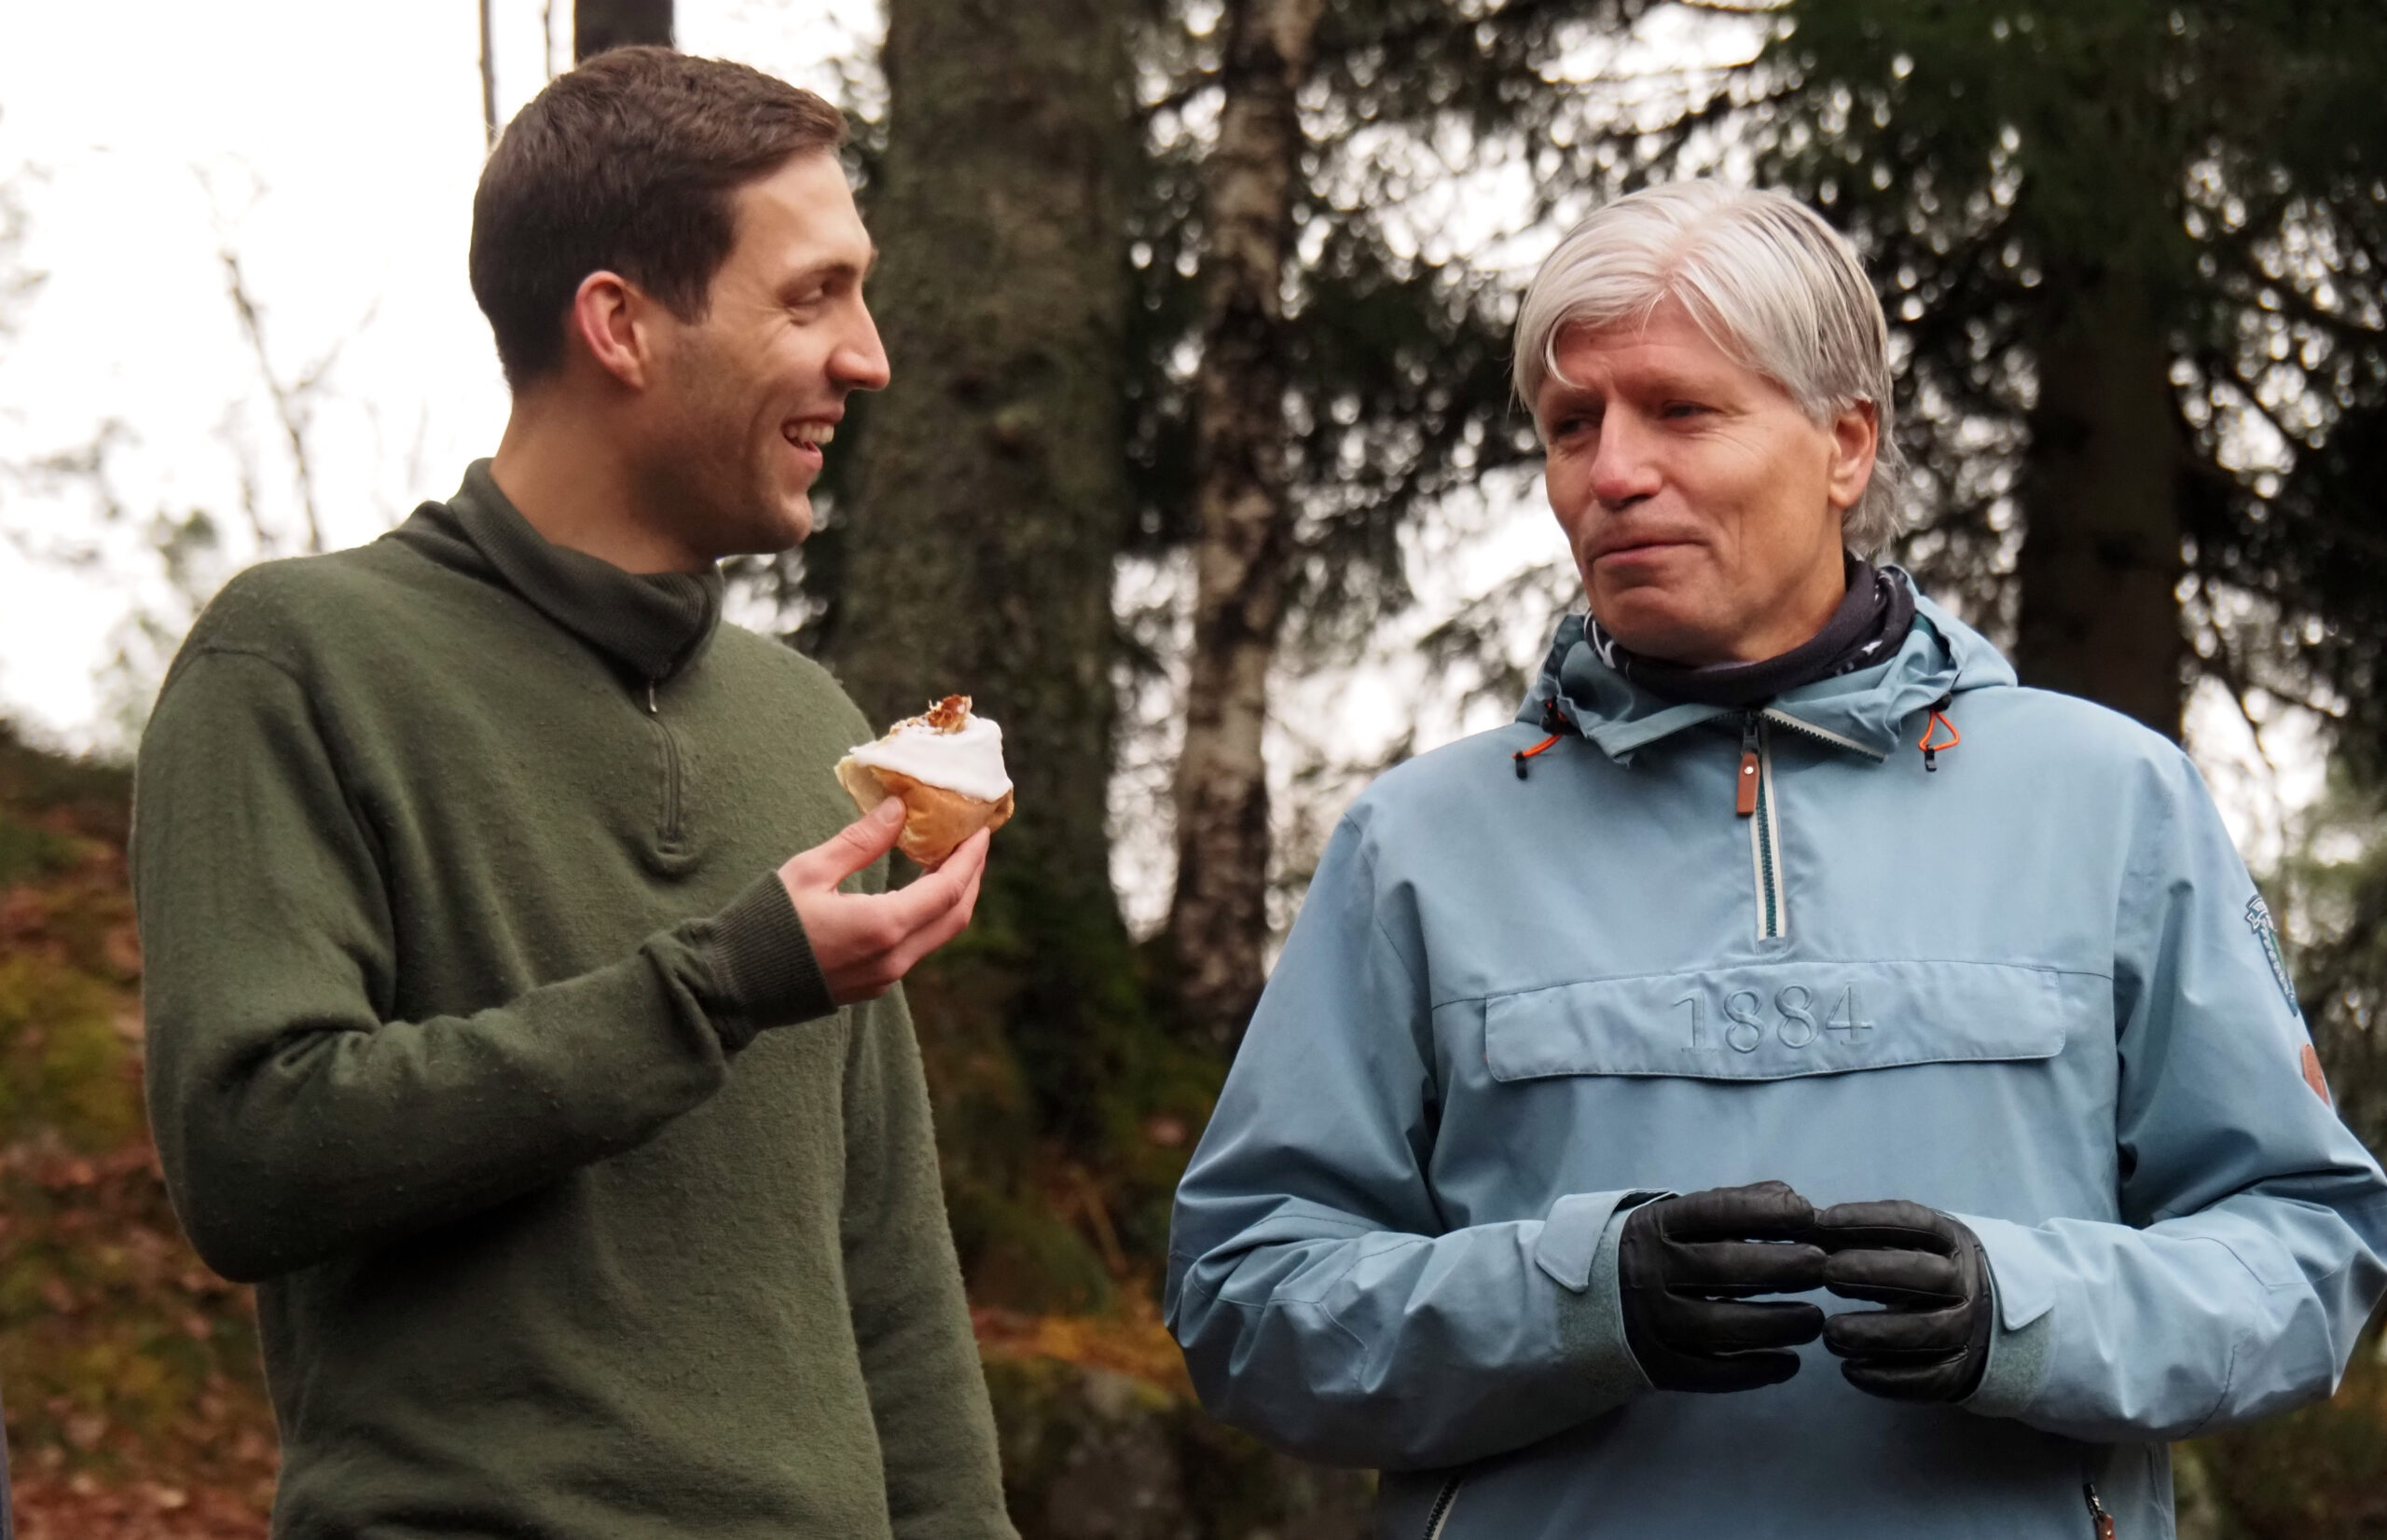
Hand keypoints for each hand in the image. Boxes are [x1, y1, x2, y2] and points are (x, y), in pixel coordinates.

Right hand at [777, 798, 987, 1004]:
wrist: (733, 984)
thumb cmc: (766, 922)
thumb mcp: (811, 871)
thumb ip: (861, 841)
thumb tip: (898, 809)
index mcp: (882, 927)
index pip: (948, 889)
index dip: (970, 858)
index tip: (980, 829)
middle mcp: (893, 958)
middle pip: (955, 916)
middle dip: (970, 876)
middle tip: (973, 842)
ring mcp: (885, 978)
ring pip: (938, 935)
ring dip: (951, 897)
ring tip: (949, 861)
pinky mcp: (872, 985)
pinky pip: (916, 948)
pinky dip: (928, 916)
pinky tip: (918, 892)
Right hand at [1618, 1180, 1826, 1391]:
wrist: (1587, 1304)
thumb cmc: (1654, 1255)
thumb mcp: (1678, 1221)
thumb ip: (1734, 1208)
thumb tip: (1794, 1201)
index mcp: (1655, 1227)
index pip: (1713, 1212)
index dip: (1763, 1211)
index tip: (1807, 1214)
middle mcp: (1649, 1271)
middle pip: (1722, 1268)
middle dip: (1780, 1267)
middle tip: (1821, 1268)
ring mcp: (1651, 1321)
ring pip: (1721, 1324)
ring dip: (1777, 1323)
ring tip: (1814, 1319)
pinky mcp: (1658, 1366)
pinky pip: (1713, 1373)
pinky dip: (1755, 1370)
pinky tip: (1789, 1363)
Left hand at [1816, 1199, 1992, 1402]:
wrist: (1973, 1313)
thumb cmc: (1913, 1266)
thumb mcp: (1894, 1240)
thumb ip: (1850, 1231)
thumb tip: (1797, 1219)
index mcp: (1948, 1240)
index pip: (1915, 1223)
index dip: (1869, 1220)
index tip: (1823, 1223)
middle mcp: (1963, 1283)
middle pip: (1927, 1277)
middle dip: (1874, 1274)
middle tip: (1827, 1275)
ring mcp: (1965, 1328)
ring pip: (1927, 1331)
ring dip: (1874, 1333)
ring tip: (1830, 1332)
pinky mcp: (1957, 1371)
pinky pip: (1928, 1378)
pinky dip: (1887, 1377)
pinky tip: (1849, 1368)